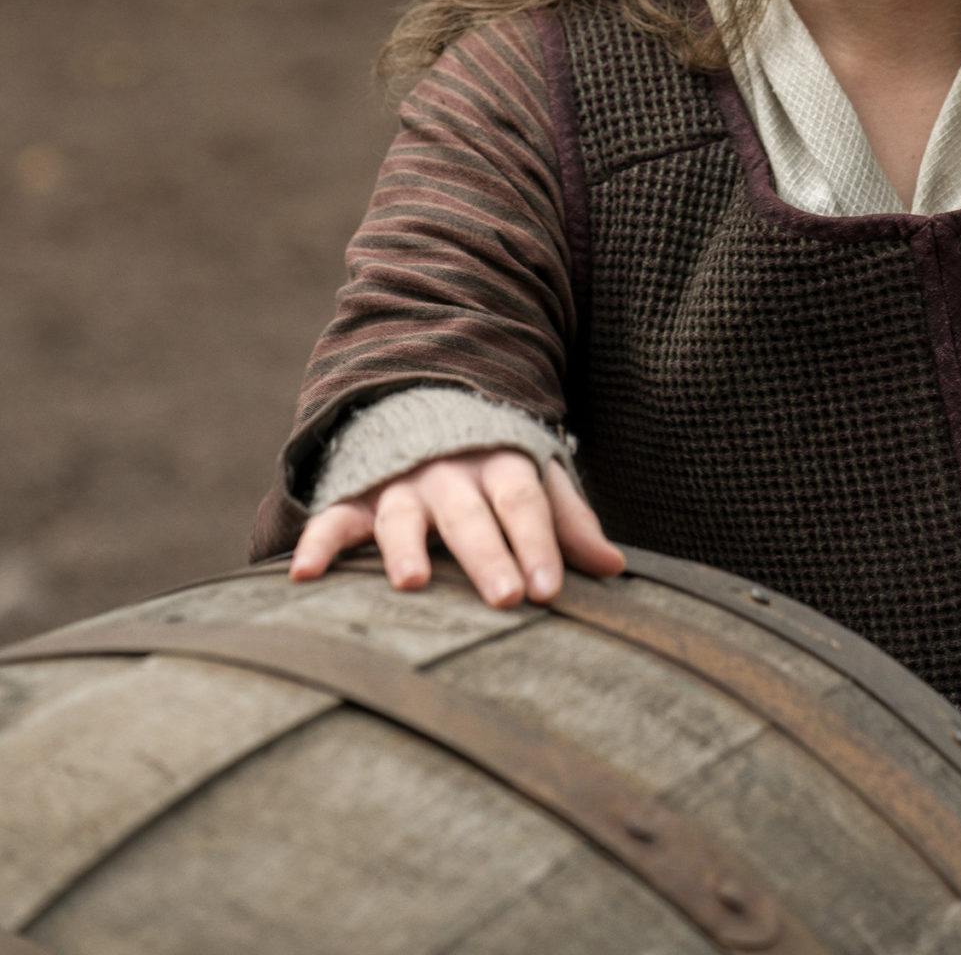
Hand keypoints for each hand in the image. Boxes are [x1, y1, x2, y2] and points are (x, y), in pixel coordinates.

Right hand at [289, 449, 624, 607]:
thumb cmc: (492, 462)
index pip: (524, 500)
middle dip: (489, 554)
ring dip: (407, 548)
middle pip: (471, 514)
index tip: (551, 590)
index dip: (539, 542)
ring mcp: (400, 483)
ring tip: (415, 582)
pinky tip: (304, 576)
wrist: (423, 403)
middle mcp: (450, 473)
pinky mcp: (356, 498)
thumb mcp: (537, 475)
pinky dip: (317, 545)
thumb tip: (616, 568)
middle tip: (507, 597)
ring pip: (403, 516)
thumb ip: (570, 520)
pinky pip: (332, 520)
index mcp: (500, 463)